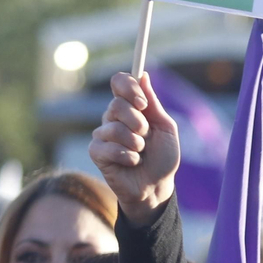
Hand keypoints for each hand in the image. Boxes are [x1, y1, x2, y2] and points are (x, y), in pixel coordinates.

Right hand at [89, 72, 179, 225]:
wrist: (157, 186)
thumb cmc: (163, 157)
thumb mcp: (166, 129)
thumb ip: (153, 104)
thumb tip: (143, 75)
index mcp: (131, 107)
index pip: (119, 82)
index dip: (128, 87)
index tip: (142, 102)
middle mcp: (113, 117)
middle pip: (116, 104)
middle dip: (138, 122)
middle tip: (146, 135)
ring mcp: (103, 134)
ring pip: (114, 128)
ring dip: (136, 143)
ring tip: (141, 152)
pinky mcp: (96, 152)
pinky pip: (108, 147)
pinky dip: (128, 156)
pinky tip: (133, 162)